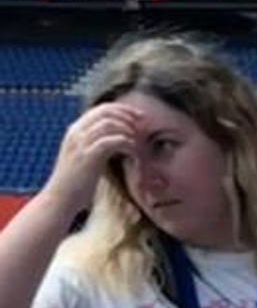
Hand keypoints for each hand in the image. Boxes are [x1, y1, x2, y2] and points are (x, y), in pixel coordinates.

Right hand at [43, 103, 140, 221]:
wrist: (61, 199)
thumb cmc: (76, 182)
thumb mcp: (84, 157)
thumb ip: (96, 145)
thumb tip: (117, 139)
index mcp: (75, 130)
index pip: (100, 109)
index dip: (122, 109)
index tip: (139, 116)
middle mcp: (76, 133)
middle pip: (106, 112)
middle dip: (128, 115)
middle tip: (144, 123)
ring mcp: (80, 144)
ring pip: (109, 124)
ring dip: (128, 130)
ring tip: (137, 142)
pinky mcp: (87, 157)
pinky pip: (111, 142)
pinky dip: (126, 144)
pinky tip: (133, 153)